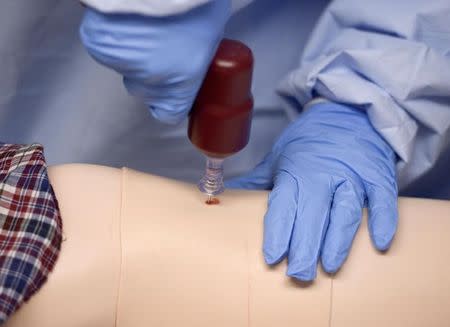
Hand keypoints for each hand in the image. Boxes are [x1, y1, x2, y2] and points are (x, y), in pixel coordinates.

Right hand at [79, 1, 229, 123]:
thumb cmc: (196, 3)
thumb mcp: (212, 36)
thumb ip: (200, 56)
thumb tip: (193, 56)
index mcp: (180, 87)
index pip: (168, 113)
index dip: (170, 102)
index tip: (174, 91)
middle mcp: (148, 82)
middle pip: (143, 89)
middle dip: (151, 72)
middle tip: (162, 45)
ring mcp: (121, 64)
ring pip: (124, 65)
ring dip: (132, 50)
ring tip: (146, 23)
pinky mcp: (98, 43)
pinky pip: (106, 45)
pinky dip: (114, 34)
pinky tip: (128, 16)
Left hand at [226, 102, 397, 280]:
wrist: (346, 114)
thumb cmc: (310, 141)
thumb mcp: (280, 156)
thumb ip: (259, 181)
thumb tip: (226, 197)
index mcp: (296, 171)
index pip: (285, 205)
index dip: (279, 232)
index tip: (273, 257)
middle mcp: (325, 174)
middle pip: (314, 214)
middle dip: (305, 246)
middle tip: (299, 275)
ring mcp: (353, 175)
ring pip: (347, 211)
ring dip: (338, 240)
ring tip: (330, 266)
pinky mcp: (378, 176)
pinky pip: (384, 199)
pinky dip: (384, 220)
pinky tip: (380, 243)